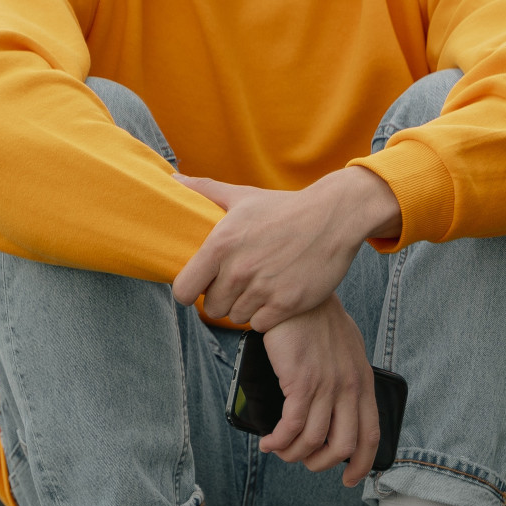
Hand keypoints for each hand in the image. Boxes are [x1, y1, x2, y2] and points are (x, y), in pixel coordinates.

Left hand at [172, 166, 401, 329]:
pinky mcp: (287, 304)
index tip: (202, 285)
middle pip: (212, 308)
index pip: (183, 290)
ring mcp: (263, 289)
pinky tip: (274, 298)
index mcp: (220, 245)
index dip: (190, 291)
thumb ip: (204, 190)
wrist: (333, 217)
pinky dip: (265, 316)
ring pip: (237, 317)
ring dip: (244, 307)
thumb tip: (172, 180)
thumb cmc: (285, 207)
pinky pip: (260, 325)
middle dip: (221, 299)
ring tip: (258, 290)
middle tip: (237, 286)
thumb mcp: (243, 195)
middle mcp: (238, 270)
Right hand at [256, 295, 380, 485]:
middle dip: (322, 464)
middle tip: (303, 461)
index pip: (370, 435)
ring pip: (314, 441)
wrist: (300, 295)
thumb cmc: (318, 321)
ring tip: (279, 450)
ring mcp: (327, 386)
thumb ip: (347, 378)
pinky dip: (279, 441)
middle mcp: (349, 388)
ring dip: (293, 454)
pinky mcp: (301, 382)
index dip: (361, 464)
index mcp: (363, 383)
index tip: (349, 479)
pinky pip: (292, 426)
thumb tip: (336, 407)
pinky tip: (269, 442)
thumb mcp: (346, 351)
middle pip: (344, 446)